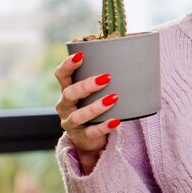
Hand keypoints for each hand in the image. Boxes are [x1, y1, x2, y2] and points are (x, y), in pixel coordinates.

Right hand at [54, 52, 120, 173]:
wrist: (91, 137)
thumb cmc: (94, 105)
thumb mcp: (94, 92)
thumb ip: (102, 77)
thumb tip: (130, 55)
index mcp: (67, 90)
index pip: (61, 75)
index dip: (68, 65)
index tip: (81, 55)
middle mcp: (65, 106)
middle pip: (69, 93)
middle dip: (86, 85)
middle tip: (106, 77)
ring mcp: (71, 123)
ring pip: (78, 115)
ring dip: (96, 106)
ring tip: (114, 98)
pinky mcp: (81, 137)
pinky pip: (91, 132)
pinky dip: (104, 126)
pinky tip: (116, 121)